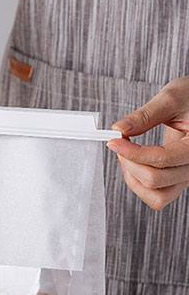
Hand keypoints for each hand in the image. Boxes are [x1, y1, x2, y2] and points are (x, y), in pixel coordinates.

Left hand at [107, 76, 188, 209]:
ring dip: (133, 179)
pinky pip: (158, 196)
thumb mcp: (171, 98)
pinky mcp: (178, 179)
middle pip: (156, 180)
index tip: (113, 140)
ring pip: (157, 196)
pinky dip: (139, 185)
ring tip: (125, 156)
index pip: (163, 158)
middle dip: (130, 163)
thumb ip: (145, 115)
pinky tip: (132, 164)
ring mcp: (187, 176)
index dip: (132, 152)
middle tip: (119, 143)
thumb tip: (119, 129)